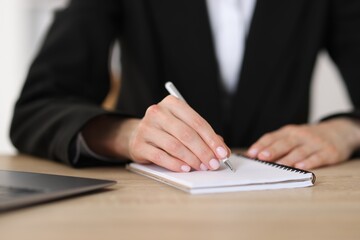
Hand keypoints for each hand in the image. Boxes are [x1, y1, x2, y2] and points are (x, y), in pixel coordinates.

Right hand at [82, 96, 229, 171]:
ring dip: (191, 159)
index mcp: (172, 103)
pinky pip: (160, 156)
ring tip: (201, 167)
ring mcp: (146, 128)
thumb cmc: (167, 131)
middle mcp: (157, 112)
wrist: (138, 135)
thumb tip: (222, 150)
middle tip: (213, 164)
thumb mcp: (184, 126)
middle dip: (203, 151)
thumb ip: (203, 136)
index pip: (197, 121)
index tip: (222, 152)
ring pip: (174, 145)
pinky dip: (175, 164)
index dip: (212, 139)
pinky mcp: (138, 144)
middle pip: (186, 134)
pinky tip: (185, 168)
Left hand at [246, 118, 359, 169]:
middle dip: (272, 150)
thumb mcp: (292, 136)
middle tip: (262, 157)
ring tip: (278, 166)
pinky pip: (317, 158)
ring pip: (299, 152)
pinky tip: (300, 166)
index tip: (251, 153)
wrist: (338, 132)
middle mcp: (301, 136)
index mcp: (289, 132)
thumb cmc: (308, 138)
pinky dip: (308, 162)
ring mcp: (315, 143)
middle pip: (284, 143)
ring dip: (287, 159)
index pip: (272, 137)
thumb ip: (276, 144)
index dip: (261, 145)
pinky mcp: (328, 152)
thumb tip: (255, 156)